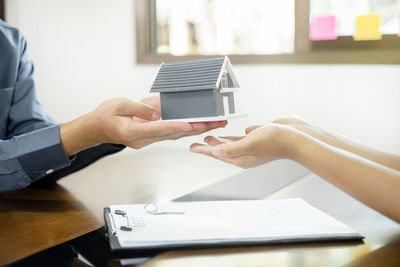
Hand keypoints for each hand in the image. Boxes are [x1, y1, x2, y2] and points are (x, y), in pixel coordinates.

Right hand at [61, 97, 226, 155]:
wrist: (95, 130)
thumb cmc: (104, 117)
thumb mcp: (119, 105)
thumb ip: (140, 108)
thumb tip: (159, 112)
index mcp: (132, 131)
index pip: (159, 128)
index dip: (177, 126)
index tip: (192, 125)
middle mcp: (142, 140)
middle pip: (173, 134)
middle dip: (196, 128)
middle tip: (216, 122)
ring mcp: (146, 141)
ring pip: (174, 136)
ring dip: (195, 130)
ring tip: (213, 123)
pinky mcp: (149, 138)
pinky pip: (169, 134)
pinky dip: (184, 130)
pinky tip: (197, 126)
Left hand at [190, 123, 297, 167]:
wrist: (296, 137)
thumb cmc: (275, 141)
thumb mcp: (249, 144)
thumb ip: (231, 148)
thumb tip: (215, 151)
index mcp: (241, 158)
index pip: (217, 154)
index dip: (204, 150)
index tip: (192, 148)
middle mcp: (245, 154)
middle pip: (222, 150)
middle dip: (209, 147)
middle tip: (197, 143)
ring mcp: (252, 146)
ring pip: (231, 144)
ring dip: (220, 142)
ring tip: (210, 138)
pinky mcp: (258, 138)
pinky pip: (242, 138)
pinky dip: (234, 136)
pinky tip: (231, 133)